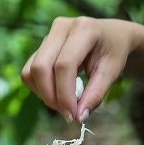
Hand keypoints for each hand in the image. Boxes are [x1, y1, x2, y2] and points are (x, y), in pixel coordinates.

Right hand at [21, 17, 139, 122]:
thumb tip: (79, 117)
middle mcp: (61, 27)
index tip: (73, 115)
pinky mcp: (41, 46)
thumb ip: (95, 94)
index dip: (65, 94)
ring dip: (44, 94)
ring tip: (64, 104)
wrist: (112, 35)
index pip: (64, 65)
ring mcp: (48, 35)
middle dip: (51, 96)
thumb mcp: (112, 73)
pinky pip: (29, 71)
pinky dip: (40, 89)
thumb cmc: (114, 52)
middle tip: (67, 114)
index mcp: (83, 29)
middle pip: (41, 67)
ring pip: (31, 71)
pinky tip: (58, 94)